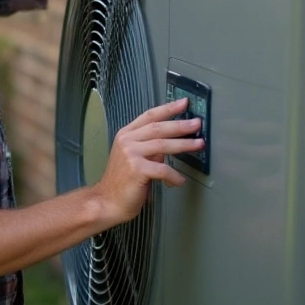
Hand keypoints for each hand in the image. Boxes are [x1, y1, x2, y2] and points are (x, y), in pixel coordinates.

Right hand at [92, 98, 204, 223]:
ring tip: (199, 144)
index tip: (184, 103)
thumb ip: (149, 149)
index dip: (168, 109)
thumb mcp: (133, 159)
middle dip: (181, 125)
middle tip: (197, 123)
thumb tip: (168, 145)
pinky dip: (174, 176)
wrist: (106, 202)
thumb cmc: (121, 183)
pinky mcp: (137, 169)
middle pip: (158, 128)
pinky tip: (180, 181)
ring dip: (184, 144)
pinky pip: (163, 169)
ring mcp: (130, 154)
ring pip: (163, 145)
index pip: (149, 116)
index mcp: (126, 135)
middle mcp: (127, 141)